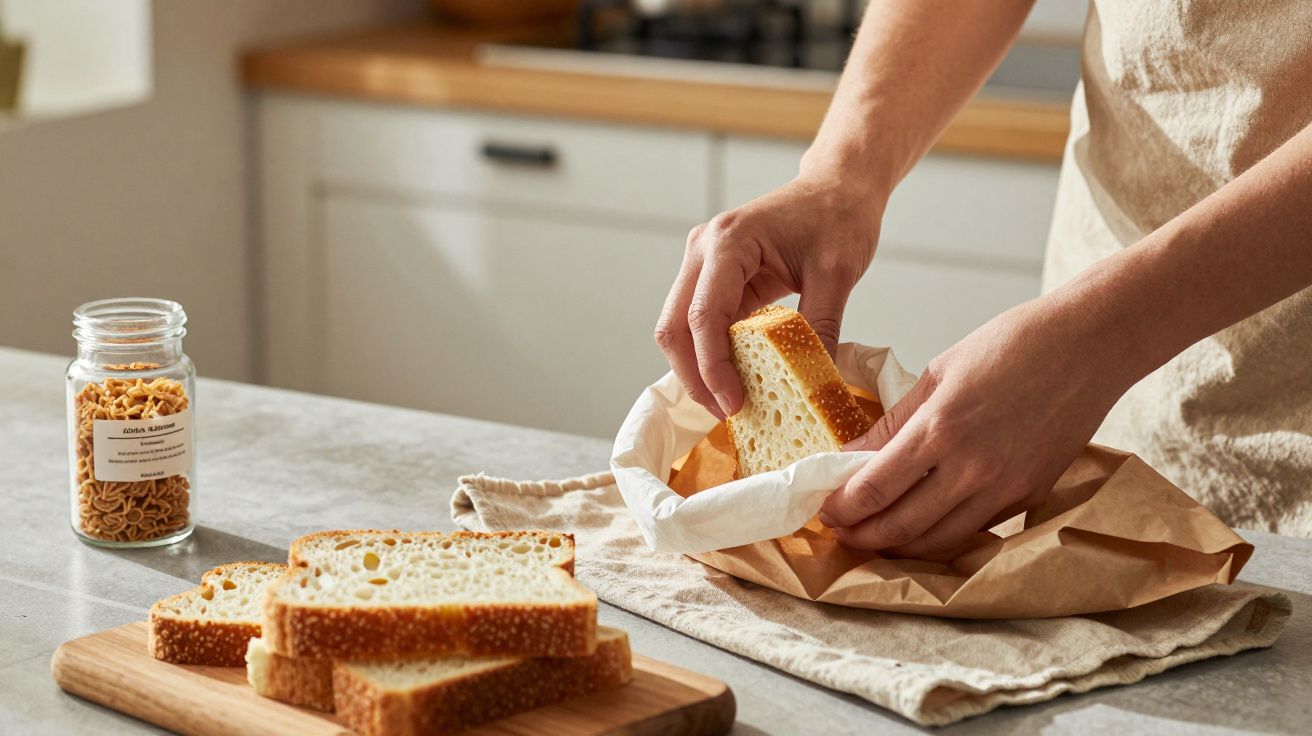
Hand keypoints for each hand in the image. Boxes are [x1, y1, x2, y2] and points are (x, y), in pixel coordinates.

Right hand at [654, 175, 884, 418]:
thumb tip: (811, 381)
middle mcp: (704, 249)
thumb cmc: (839, 217)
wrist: (839, 186)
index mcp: (728, 241)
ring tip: (729, 402)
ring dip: (697, 368)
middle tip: (725, 413)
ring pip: (679, 327)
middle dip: (694, 375)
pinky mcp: (714, 275)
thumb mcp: (838, 273)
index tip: (733, 405)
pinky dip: (711, 353)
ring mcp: (703, 261)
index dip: (713, 368)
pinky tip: (734, 378)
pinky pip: (700, 322)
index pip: (703, 316)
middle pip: (674, 326)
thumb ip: (820, 325)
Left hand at [818, 296, 1136, 558]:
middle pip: (901, 526)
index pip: (873, 489)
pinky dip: (940, 536)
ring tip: (872, 535)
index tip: (822, 508)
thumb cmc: (1013, 346)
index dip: (841, 507)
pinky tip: (920, 527)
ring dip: (897, 545)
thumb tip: (852, 456)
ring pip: (938, 541)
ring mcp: (1005, 488)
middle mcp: (972, 469)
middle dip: (861, 535)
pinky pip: (974, 530)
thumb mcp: (939, 373)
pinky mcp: (1030, 497)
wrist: (1090, 346)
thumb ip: (894, 422)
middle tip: (839, 531)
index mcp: (941, 429)